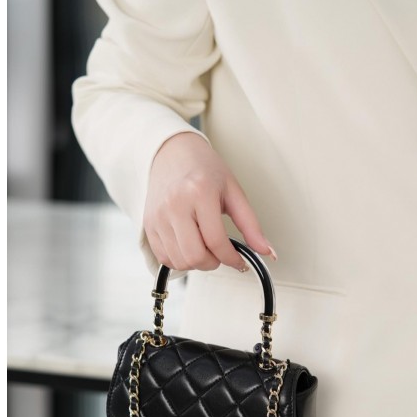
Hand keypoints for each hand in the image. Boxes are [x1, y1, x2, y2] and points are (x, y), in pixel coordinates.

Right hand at [143, 131, 275, 271]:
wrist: (172, 153)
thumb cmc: (203, 168)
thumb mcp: (233, 191)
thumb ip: (251, 224)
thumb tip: (267, 251)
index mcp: (199, 192)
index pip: (216, 241)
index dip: (232, 259)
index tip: (239, 261)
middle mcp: (175, 205)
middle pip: (195, 256)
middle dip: (213, 263)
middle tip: (220, 254)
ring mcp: (158, 216)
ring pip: (179, 261)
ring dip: (197, 264)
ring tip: (205, 248)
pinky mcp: (149, 224)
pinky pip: (164, 257)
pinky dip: (180, 260)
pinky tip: (189, 246)